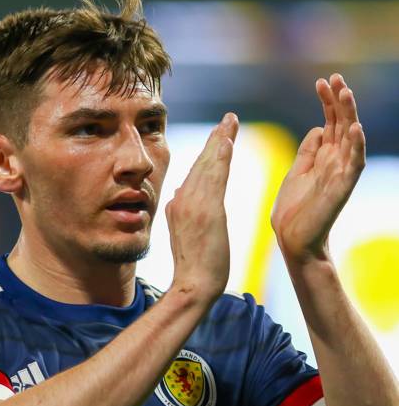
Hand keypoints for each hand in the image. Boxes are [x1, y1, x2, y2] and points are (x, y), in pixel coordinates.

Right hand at [166, 113, 238, 301]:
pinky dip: (220, 156)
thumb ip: (181, 213)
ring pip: (207, 165)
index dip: (207, 153)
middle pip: (200, 163)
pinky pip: (214, 176)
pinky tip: (227, 141)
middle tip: (227, 119)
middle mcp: (180, 200)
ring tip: (230, 122)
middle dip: (214, 139)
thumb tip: (178, 195)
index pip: (194, 173)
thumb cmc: (194, 267)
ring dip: (219, 140)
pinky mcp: (205, 210)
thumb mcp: (183, 234)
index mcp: (176, 205)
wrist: (192, 286)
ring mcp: (191, 204)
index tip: (218, 137)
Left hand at [271, 74, 365, 265]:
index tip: (321, 81)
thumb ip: (308, 151)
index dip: (327, 102)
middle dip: (339, 101)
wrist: (292, 239)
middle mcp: (335, 162)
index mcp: (322, 157)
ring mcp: (340, 174)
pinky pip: (353, 165)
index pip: (329, 122)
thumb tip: (318, 127)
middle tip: (335, 77)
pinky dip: (355, 146)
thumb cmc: (294, 209)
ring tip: (346, 93)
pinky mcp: (340, 189)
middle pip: (341, 125)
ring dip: (349, 116)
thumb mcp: (297, 171)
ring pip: (350, 139)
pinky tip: (355, 129)